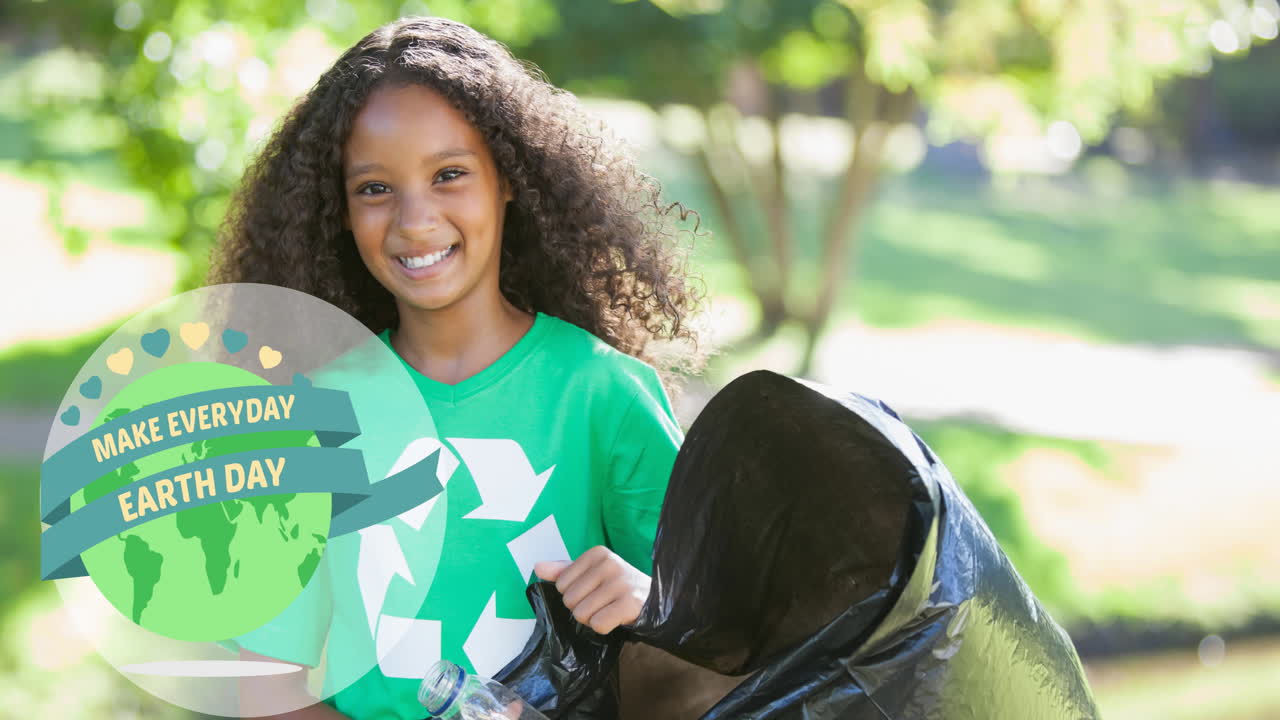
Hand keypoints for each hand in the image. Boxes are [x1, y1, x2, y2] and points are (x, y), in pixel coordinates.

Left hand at [533, 546, 650, 633]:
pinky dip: (604, 628)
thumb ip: (564, 571)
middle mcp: (610, 564)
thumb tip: (538, 568)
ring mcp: (621, 583)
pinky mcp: (630, 604)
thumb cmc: (619, 587)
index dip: (574, 594)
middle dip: (582, 608)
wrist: (655, 600)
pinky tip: (616, 619)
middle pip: (570, 600)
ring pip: (582, 614)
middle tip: (603, 603)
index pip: (561, 584)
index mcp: (598, 553)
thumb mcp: (592, 574)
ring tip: (610, 610)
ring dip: (593, 619)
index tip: (595, 591)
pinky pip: (598, 624)